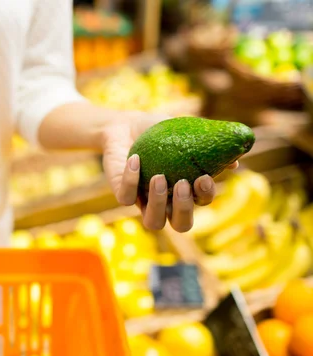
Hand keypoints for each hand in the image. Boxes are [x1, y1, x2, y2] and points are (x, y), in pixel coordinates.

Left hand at [103, 112, 238, 232]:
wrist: (125, 127)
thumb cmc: (159, 133)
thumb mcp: (186, 134)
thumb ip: (208, 145)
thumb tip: (235, 160)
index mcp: (185, 190)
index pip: (201, 204)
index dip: (205, 196)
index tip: (203, 176)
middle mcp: (166, 202)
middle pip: (181, 225)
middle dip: (184, 209)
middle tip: (181, 183)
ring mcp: (143, 200)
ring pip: (153, 223)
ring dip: (158, 203)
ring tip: (158, 177)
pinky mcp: (122, 193)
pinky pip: (126, 199)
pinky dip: (131, 180)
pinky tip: (135, 159)